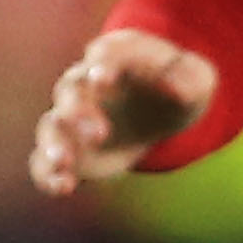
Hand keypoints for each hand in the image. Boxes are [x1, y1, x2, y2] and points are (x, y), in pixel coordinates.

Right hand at [30, 25, 219, 195]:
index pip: (103, 54)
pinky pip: (44, 161)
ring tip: (64, 162)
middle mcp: (85, 83)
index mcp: (116, 56)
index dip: (101, 67)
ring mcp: (71, 118)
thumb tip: (174, 87)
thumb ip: (189, 79)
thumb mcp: (198, 81)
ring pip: (50, 125)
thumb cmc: (178, 89)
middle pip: (70, 90)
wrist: (160, 116)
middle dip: (79, 111)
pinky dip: (48, 174)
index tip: (104, 79)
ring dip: (53, 143)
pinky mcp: (68, 149)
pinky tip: (63, 188)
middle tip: (99, 134)